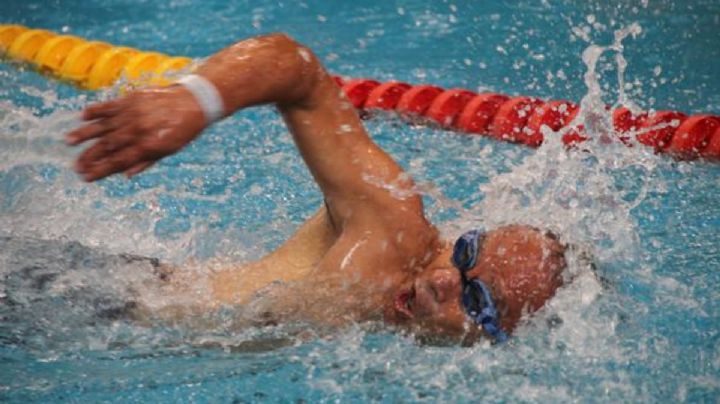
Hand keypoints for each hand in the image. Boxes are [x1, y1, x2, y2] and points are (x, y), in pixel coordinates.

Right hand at [66, 86, 206, 181]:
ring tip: (69, 142)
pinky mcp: (131, 99)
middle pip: (107, 147)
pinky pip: (110, 106)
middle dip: (89, 158)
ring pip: (103, 126)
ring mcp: (132, 114)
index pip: (118, 162)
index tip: (86, 177)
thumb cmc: (183, 130)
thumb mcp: (169, 150)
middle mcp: (137, 131)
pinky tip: (83, 117)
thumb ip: (146, 161)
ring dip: (85, 134)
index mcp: (147, 146)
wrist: (194, 101)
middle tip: (75, 167)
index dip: (100, 171)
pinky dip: (96, 111)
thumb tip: (125, 174)